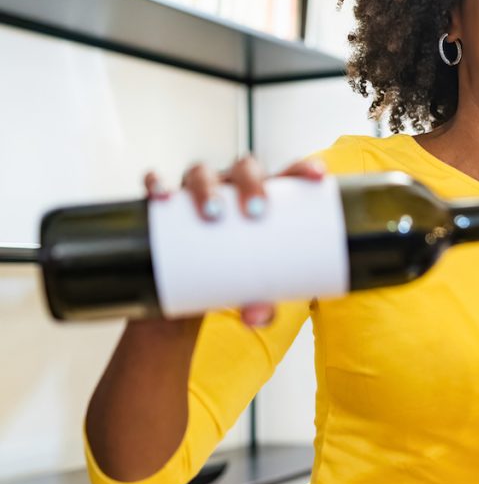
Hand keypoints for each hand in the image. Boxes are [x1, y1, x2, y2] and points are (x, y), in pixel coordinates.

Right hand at [143, 154, 325, 326]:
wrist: (189, 290)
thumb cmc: (235, 278)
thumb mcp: (252, 291)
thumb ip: (260, 304)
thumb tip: (257, 316)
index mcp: (263, 197)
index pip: (287, 173)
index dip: (303, 168)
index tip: (318, 177)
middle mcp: (231, 187)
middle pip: (245, 168)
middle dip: (252, 184)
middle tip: (256, 213)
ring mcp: (197, 190)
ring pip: (200, 172)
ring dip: (206, 185)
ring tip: (212, 213)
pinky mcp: (166, 204)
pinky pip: (156, 182)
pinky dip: (156, 182)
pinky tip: (159, 195)